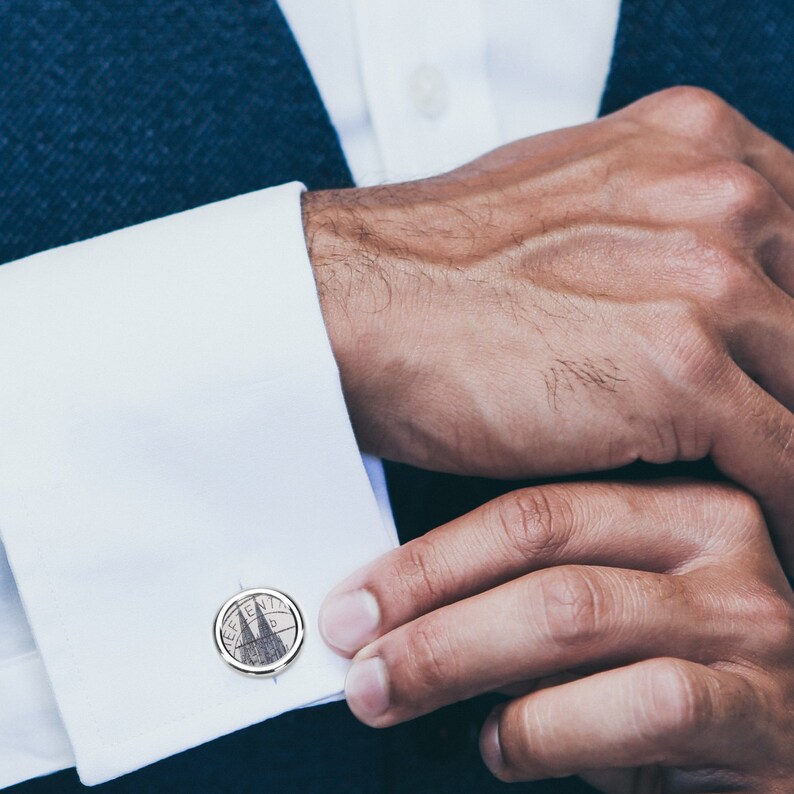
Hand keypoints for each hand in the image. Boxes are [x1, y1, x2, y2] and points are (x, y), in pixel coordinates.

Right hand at [303, 86, 793, 561]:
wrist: (356, 309)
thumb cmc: (442, 269)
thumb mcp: (573, 207)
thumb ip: (661, 230)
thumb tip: (706, 288)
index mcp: (698, 146)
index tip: (781, 376)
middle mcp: (719, 196)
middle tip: (772, 431)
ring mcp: (706, 280)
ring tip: (772, 487)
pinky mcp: (678, 371)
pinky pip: (783, 452)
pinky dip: (784, 496)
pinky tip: (763, 521)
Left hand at [318, 481, 793, 791]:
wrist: (777, 751)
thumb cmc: (667, 678)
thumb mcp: (604, 617)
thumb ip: (534, 596)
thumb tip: (403, 611)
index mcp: (676, 501)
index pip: (532, 510)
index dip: (428, 559)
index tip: (355, 602)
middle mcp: (725, 542)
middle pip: (543, 552)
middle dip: (428, 608)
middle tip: (357, 658)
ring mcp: (755, 625)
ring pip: (575, 612)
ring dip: (459, 659)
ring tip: (402, 695)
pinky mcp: (770, 717)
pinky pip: (645, 704)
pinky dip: (550, 726)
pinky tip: (506, 745)